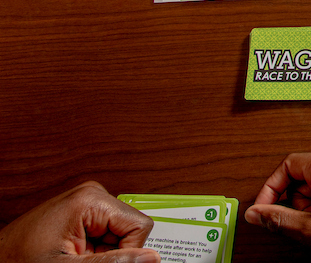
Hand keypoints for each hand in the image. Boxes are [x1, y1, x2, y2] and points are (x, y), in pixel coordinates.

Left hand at [0, 181, 157, 262]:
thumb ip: (114, 262)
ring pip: (118, 234)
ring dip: (102, 252)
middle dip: (111, 251)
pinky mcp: (81, 212)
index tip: (103, 262)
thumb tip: (152, 257)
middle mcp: (92, 194)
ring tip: (74, 258)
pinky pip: (105, 234)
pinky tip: (74, 254)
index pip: (140, 225)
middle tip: (82, 260)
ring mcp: (86, 202)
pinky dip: (93, 251)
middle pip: (129, 228)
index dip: (128, 251)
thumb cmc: (20, 259)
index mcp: (91, 199)